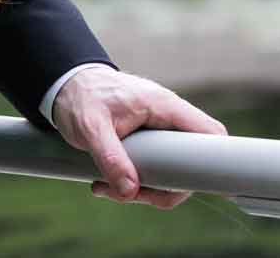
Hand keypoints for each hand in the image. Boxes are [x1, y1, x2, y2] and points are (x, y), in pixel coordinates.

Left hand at [52, 67, 226, 208]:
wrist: (63, 85)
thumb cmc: (80, 96)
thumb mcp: (90, 127)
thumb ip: (110, 158)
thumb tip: (130, 190)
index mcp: (164, 106)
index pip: (210, 132)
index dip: (215, 160)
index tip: (199, 187)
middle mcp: (167, 118)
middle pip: (189, 163)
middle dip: (162, 188)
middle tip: (130, 194)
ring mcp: (157, 130)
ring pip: (169, 171)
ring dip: (140, 189)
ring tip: (104, 187)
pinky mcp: (146, 141)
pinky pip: (152, 169)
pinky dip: (131, 181)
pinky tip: (105, 183)